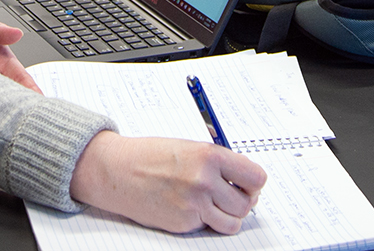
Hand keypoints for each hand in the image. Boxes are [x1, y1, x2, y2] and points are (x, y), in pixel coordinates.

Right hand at [70, 131, 266, 233]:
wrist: (118, 171)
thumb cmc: (151, 155)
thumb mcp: (191, 147)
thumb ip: (219, 162)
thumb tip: (246, 180)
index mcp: (209, 156)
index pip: (255, 177)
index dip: (254, 183)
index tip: (248, 184)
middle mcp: (204, 181)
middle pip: (247, 203)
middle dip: (243, 200)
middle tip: (231, 195)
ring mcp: (194, 205)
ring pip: (233, 222)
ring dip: (229, 215)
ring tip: (215, 204)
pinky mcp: (183, 223)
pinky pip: (209, 227)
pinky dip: (207, 221)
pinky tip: (193, 207)